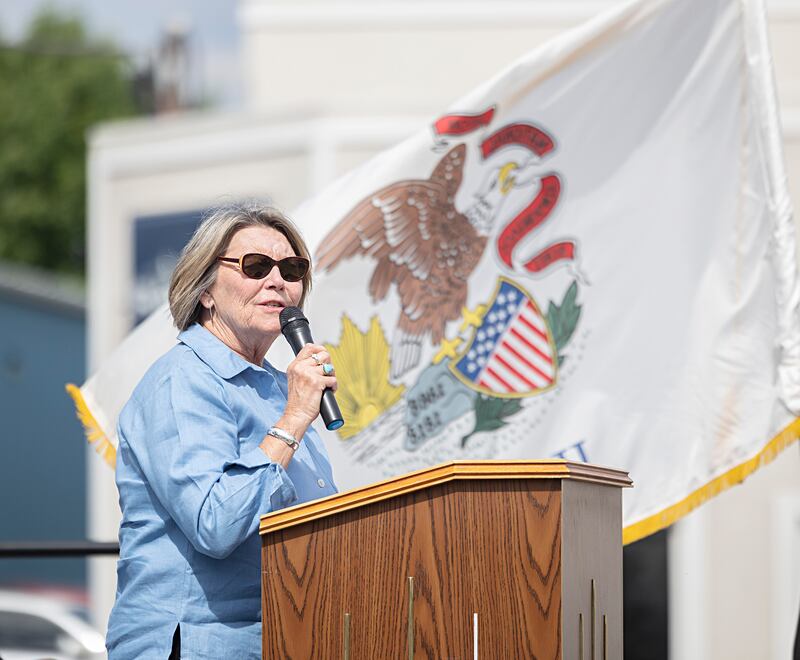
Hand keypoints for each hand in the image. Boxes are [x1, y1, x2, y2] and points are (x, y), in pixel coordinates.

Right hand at [260, 343, 336, 465]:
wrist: (296, 415)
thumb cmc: (298, 400)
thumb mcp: (296, 380)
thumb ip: (304, 369)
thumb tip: (321, 359)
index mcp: (294, 366)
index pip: (309, 347)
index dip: (320, 349)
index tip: (323, 356)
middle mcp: (300, 367)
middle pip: (323, 354)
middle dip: (328, 364)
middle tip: (327, 374)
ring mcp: (308, 374)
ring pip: (329, 366)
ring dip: (332, 375)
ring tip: (328, 384)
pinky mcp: (317, 382)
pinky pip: (333, 379)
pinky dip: (334, 386)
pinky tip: (329, 391)